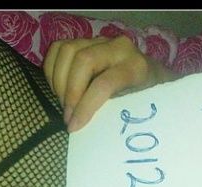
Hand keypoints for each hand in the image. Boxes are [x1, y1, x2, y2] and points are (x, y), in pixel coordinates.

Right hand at [43, 36, 177, 131]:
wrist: (149, 76)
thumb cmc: (142, 98)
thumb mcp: (135, 109)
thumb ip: (113, 114)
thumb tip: (86, 131)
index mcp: (135, 66)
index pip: (104, 83)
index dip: (85, 106)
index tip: (74, 126)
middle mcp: (118, 47)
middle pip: (82, 60)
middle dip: (69, 92)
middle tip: (68, 116)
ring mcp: (100, 41)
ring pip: (67, 51)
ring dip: (58, 81)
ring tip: (63, 104)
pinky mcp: (85, 41)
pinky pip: (58, 49)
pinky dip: (52, 71)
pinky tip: (58, 89)